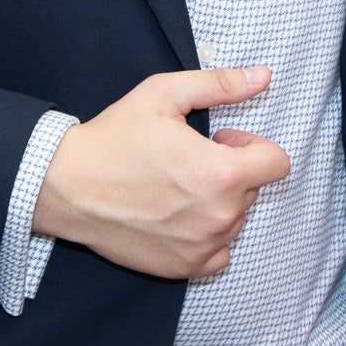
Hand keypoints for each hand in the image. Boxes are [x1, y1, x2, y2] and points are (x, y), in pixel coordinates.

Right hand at [31, 67, 290, 280]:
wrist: (68, 187)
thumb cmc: (114, 138)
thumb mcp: (163, 95)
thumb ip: (219, 85)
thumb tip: (263, 78)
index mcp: (221, 174)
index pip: (277, 164)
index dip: (252, 146)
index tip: (220, 141)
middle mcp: (219, 216)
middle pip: (252, 189)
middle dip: (229, 171)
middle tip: (187, 160)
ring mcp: (203, 247)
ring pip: (235, 219)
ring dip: (217, 202)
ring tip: (175, 187)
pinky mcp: (185, 268)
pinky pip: (219, 252)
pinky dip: (206, 236)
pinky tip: (175, 217)